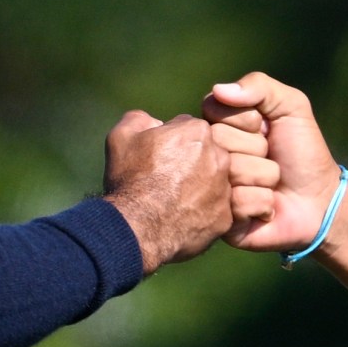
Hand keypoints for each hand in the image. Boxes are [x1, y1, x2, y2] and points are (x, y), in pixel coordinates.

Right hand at [102, 110, 230, 274]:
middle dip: (189, 163)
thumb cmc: (130, 180)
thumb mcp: (122, 137)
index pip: (188, 130)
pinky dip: (202, 213)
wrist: (137, 228)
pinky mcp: (225, 218)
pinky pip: (215, 211)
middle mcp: (220, 157)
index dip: (170, 143)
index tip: (157, 158)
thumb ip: (140, 119)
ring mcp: (226, 189)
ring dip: (198, 187)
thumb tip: (153, 121)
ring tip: (172, 201)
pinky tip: (181, 218)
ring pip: (213, 182)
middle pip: (205, 155)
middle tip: (165, 180)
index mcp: (198, 132)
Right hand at [202, 73, 342, 253]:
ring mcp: (211, 188)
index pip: (213, 109)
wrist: (320, 201)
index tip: (266, 130)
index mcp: (218, 126)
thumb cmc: (303, 152)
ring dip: (263, 177)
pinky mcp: (219, 219)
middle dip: (257, 149)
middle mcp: (209, 156)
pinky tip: (268, 208)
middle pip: (218, 141)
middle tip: (270, 158)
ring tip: (271, 184)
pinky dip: (261, 203)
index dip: (246, 120)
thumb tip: (218, 89)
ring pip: (229, 171)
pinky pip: (235, 203)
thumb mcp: (291, 107)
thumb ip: (260, 86)